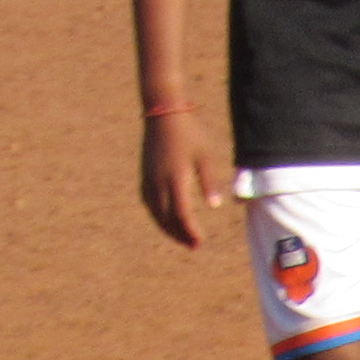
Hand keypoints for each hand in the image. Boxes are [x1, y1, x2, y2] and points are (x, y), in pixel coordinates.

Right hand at [137, 108, 223, 251]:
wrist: (163, 113)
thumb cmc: (189, 134)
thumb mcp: (205, 156)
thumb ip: (209, 181)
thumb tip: (215, 206)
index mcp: (175, 179)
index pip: (181, 214)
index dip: (190, 230)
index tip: (200, 241)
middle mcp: (159, 182)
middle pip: (166, 218)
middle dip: (180, 234)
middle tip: (194, 246)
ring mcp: (149, 179)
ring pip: (155, 212)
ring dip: (168, 228)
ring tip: (181, 237)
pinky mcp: (144, 175)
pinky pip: (148, 202)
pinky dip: (157, 215)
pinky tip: (166, 220)